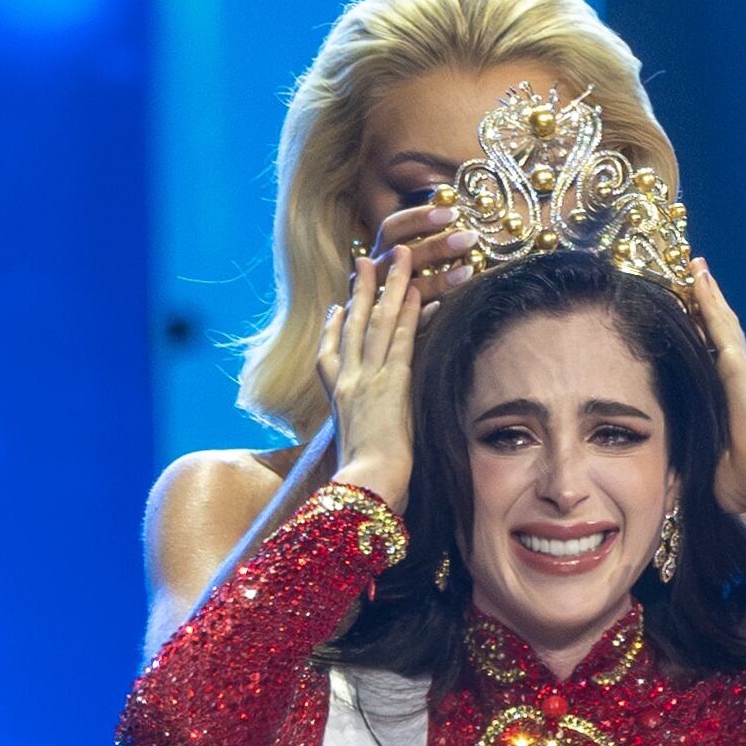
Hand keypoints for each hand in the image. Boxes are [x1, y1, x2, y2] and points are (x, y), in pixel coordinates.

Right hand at [317, 247, 419, 511]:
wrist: (366, 489)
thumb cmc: (362, 485)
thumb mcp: (353, 457)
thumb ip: (357, 442)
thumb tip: (360, 452)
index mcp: (336, 403)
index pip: (329, 356)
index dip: (333, 329)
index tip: (337, 308)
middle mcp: (348, 384)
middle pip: (353, 327)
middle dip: (360, 291)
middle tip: (365, 261)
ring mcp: (368, 380)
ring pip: (378, 323)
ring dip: (390, 287)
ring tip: (397, 256)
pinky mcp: (392, 384)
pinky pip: (402, 340)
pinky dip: (410, 315)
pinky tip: (417, 293)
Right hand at [358, 201, 480, 326]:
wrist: (373, 343)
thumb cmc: (404, 290)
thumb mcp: (407, 261)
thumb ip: (425, 241)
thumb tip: (453, 210)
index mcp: (379, 255)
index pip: (392, 228)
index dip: (419, 218)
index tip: (452, 213)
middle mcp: (374, 277)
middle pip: (399, 256)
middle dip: (436, 246)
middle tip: (469, 237)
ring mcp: (379, 304)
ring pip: (404, 290)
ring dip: (436, 281)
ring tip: (467, 272)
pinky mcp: (388, 332)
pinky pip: (406, 325)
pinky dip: (422, 316)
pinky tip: (443, 308)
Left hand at [692, 258, 745, 519]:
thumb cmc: (745, 484)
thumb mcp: (709, 467)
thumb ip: (695, 460)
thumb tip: (673, 477)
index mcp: (734, 400)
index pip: (713, 359)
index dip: (703, 334)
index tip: (689, 316)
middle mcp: (741, 379)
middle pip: (720, 332)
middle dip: (706, 303)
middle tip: (693, 274)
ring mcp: (741, 370)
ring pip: (721, 322)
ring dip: (707, 293)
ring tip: (695, 265)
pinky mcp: (739, 367)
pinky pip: (720, 324)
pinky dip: (709, 300)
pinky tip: (698, 277)